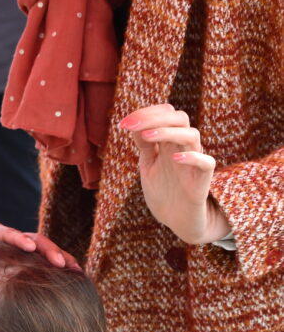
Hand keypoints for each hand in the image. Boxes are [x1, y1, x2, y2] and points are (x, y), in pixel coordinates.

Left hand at [0, 223, 78, 268]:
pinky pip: (46, 259)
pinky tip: (75, 274)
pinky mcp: (28, 257)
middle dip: (47, 249)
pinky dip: (61, 263)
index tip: (29, 247)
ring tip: (75, 268)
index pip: (7, 233)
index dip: (18, 238)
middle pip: (33, 239)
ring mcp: (21, 247)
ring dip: (60, 256)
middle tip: (60, 262)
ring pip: (44, 248)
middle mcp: (11, 237)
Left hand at [123, 103, 229, 243]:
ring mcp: (194, 161)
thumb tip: (133, 124)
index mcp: (170, 142)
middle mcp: (183, 147)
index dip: (147, 113)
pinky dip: (192, 157)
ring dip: (168, 132)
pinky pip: (206, 162)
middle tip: (132, 126)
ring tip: (146, 137)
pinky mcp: (203, 179)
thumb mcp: (148, 164)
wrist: (175, 218)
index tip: (124, 123)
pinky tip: (174, 159)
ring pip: (192, 135)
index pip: (166, 114)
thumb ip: (144, 145)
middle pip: (180, 118)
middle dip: (156, 117)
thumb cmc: (163, 189)